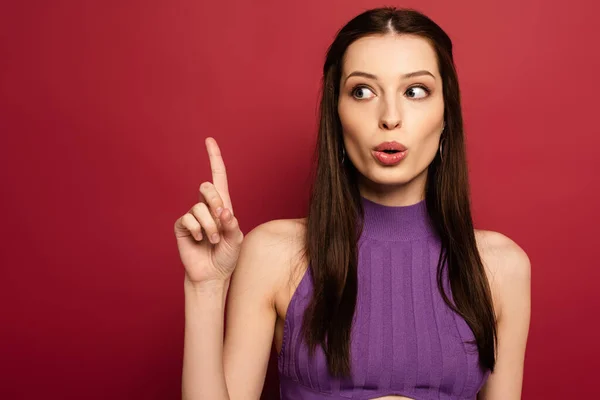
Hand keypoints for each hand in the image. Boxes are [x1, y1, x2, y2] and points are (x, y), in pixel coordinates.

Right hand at [174, 137, 243, 284]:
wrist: (212, 274)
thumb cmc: (226, 256)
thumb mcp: (236, 239)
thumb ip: (232, 224)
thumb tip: (223, 210)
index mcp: (222, 205)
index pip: (218, 177)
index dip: (214, 158)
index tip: (209, 140)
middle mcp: (206, 207)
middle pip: (207, 187)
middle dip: (215, 202)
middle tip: (221, 219)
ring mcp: (193, 216)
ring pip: (199, 207)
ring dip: (211, 226)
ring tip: (214, 240)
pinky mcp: (182, 226)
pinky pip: (188, 219)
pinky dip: (198, 230)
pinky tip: (200, 240)